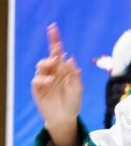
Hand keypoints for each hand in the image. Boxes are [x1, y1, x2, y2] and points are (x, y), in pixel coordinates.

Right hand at [31, 24, 81, 145]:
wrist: (65, 118)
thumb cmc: (73, 102)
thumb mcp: (78, 88)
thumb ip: (75, 74)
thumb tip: (70, 59)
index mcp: (64, 69)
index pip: (58, 52)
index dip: (55, 40)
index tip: (53, 28)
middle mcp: (53, 72)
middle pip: (48, 57)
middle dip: (51, 52)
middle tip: (56, 58)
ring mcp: (44, 80)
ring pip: (41, 66)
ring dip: (47, 64)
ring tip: (54, 67)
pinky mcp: (38, 89)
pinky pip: (36, 80)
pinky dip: (42, 79)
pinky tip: (49, 81)